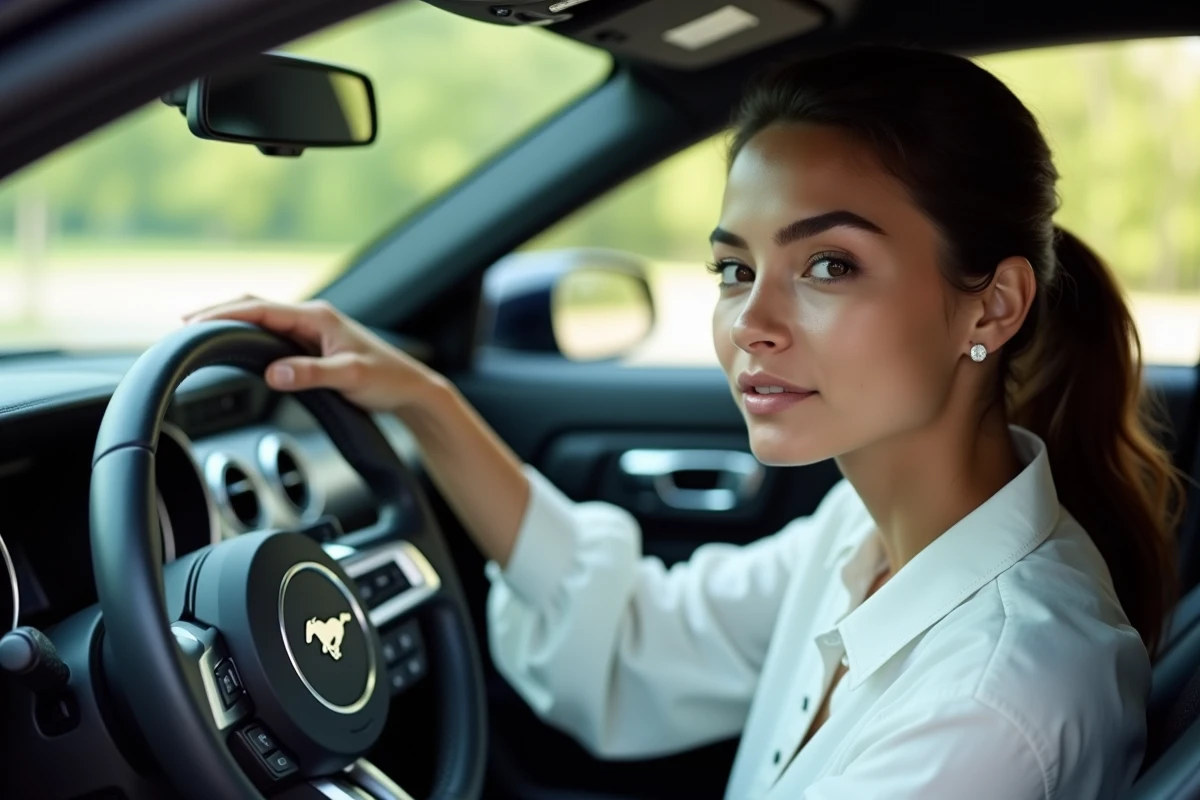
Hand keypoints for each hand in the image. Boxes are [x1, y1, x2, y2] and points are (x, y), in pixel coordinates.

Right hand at [183, 297, 446, 413]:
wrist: (411, 387)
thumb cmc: (387, 379)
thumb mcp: (349, 377)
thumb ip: (311, 374)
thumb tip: (274, 373)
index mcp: (318, 316)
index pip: (261, 308)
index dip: (225, 313)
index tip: (193, 322)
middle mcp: (313, 317)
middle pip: (256, 306)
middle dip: (220, 312)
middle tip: (183, 325)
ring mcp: (313, 329)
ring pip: (263, 318)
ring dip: (232, 321)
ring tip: (199, 331)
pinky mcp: (314, 344)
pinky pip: (273, 332)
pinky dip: (249, 333)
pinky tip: (235, 343)